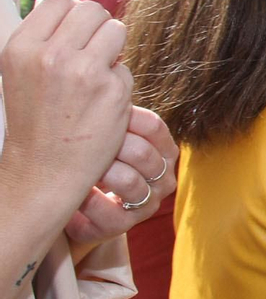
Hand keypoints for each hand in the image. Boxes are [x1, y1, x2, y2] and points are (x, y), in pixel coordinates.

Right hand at [0, 0, 132, 215]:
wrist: (44, 169)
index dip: (73, 17)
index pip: (60, 2)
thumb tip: (72, 8)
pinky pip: (125, 68)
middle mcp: (50, 54)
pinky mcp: (112, 89)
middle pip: (93, 10)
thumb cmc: (36, 119)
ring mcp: (83, 71)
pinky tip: (100, 104)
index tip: (74, 36)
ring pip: (116, 30)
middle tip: (93, 53)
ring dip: (114, 50)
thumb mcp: (21, 72)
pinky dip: (119, 83)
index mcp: (22, 47)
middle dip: (98, 28)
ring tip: (97, 75)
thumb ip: (44, 39)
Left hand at [66, 107, 178, 249]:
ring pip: (129, 181)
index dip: (123, 119)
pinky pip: (111, 212)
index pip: (154, 127)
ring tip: (73, 169)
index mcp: (162, 150)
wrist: (69, 204)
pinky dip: (87, 201)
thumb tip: (107, 72)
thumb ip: (112, 111)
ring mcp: (146, 203)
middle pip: (143, 152)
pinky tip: (74, 195)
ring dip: (96, 173)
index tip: (92, 116)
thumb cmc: (86, 159)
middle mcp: (162, 177)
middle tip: (77, 143)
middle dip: (106, 146)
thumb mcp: (102, 133)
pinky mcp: (124, 226)